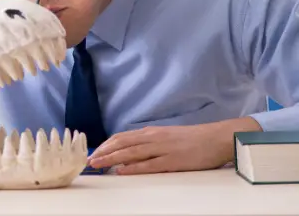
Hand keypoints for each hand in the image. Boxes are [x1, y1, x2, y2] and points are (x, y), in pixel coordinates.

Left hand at [87, 117, 261, 174]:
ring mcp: (162, 149)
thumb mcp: (166, 136)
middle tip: (89, 160)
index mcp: (151, 133)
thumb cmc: (193, 139)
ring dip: (112, 158)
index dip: (106, 145)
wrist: (216, 138)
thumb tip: (133, 148)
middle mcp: (153, 138)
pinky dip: (133, 167)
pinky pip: (148, 164)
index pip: (122, 137)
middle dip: (104, 152)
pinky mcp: (172, 161)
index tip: (93, 151)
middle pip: (122, 144)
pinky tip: (121, 170)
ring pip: (131, 153)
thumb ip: (150, 142)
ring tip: (98, 164)